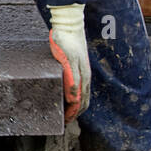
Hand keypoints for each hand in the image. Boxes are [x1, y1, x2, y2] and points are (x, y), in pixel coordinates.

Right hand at [48, 3, 89, 121]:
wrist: (69, 27)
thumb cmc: (69, 44)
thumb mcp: (71, 62)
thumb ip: (69, 75)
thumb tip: (66, 88)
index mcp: (84, 76)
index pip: (84, 100)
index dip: (77, 112)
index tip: (69, 120)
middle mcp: (84, 75)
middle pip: (84, 101)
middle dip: (75, 114)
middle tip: (66, 123)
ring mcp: (79, 69)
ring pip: (81, 94)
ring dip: (75, 108)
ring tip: (66, 117)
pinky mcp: (72, 63)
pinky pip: (75, 81)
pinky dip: (73, 93)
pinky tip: (69, 99)